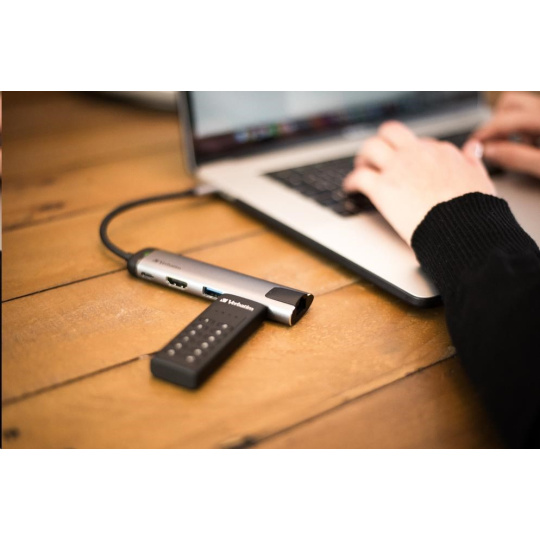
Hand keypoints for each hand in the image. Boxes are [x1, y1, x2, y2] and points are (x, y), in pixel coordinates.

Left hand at [343, 121, 495, 244]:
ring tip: (361, 168)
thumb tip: (472, 149)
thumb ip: (472, 161)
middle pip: (391, 132)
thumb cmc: (471, 209)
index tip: (405, 162)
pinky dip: (350, 182)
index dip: (410, 153)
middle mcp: (417, 154)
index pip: (419, 143)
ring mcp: (397, 169)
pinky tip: (349, 188)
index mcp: (440, 152)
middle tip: (376, 156)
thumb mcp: (480, 178)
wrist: (460, 226)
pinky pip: (359, 177)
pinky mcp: (382, 188)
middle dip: (381, 142)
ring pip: (371, 147)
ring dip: (363, 157)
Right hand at [473, 92, 539, 177]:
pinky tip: (526, 145)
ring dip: (507, 125)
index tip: (471, 145)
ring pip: (517, 108)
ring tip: (510, 146)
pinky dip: (519, 129)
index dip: (485, 132)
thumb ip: (516, 157)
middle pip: (509, 104)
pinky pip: (527, 117)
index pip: (505, 118)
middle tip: (491, 147)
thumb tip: (487, 151)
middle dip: (495, 125)